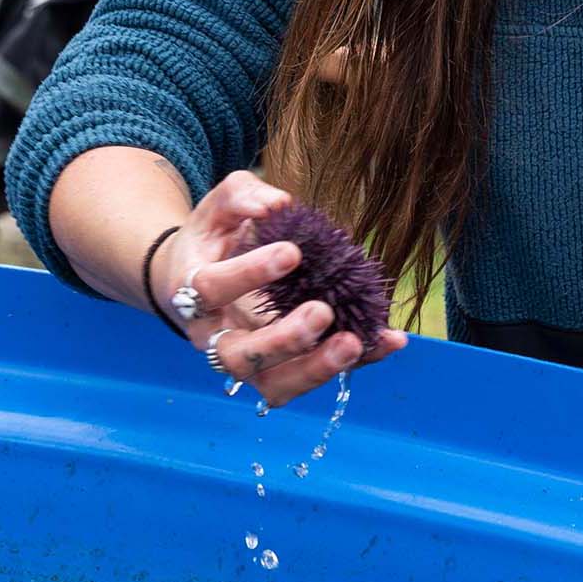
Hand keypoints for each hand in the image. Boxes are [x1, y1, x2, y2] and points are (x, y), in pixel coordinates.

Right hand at [152, 168, 407, 403]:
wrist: (198, 278)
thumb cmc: (214, 238)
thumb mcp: (219, 208)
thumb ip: (243, 197)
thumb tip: (278, 203)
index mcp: (192, 292)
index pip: (213, 289)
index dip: (249, 274)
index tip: (292, 252)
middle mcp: (216, 336)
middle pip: (241, 358)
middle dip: (284, 340)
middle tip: (323, 312)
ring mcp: (249, 359)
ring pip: (275, 385)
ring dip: (317, 369)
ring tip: (356, 343)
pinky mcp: (283, 367)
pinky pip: (316, 374)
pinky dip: (357, 362)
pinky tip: (390, 340)